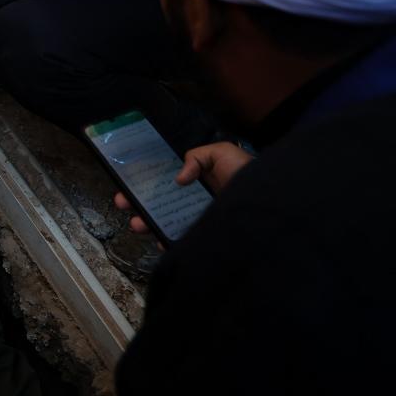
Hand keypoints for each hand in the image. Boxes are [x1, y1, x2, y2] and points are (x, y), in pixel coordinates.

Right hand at [112, 141, 253, 233]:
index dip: (145, 182)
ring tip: (136, 223)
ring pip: (165, 223)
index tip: (128, 183)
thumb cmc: (247, 175)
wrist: (272, 203)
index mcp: (197, 182)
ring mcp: (199, 221)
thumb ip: (198, 157)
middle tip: (122, 202)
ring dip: (146, 222)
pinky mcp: (205, 238)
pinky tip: (159, 239)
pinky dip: (167, 242)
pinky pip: (181, 243)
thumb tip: (178, 178)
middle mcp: (195, 202)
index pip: (165, 182)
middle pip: (160, 203)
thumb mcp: (222, 153)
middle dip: (138, 202)